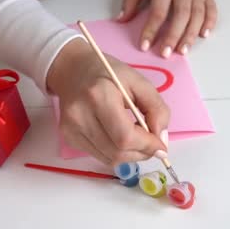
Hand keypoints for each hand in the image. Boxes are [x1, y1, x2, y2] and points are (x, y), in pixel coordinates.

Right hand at [47, 39, 169, 165]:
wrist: (73, 69)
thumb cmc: (108, 74)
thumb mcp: (140, 83)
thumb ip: (157, 109)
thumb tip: (160, 140)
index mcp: (99, 95)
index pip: (125, 136)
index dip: (147, 146)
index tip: (161, 146)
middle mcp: (80, 115)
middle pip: (117, 152)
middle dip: (141, 153)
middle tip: (152, 145)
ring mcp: (71, 128)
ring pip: (109, 159)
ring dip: (130, 155)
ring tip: (136, 138)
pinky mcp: (68, 137)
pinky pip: (100, 156)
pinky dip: (116, 153)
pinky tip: (119, 137)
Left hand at [117, 0, 217, 57]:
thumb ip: (131, 0)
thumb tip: (121, 19)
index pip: (158, 11)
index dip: (151, 30)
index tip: (145, 45)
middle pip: (181, 15)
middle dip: (173, 36)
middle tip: (166, 54)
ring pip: (197, 16)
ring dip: (190, 35)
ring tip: (182, 51)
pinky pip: (212, 10)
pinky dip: (209, 23)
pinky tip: (203, 35)